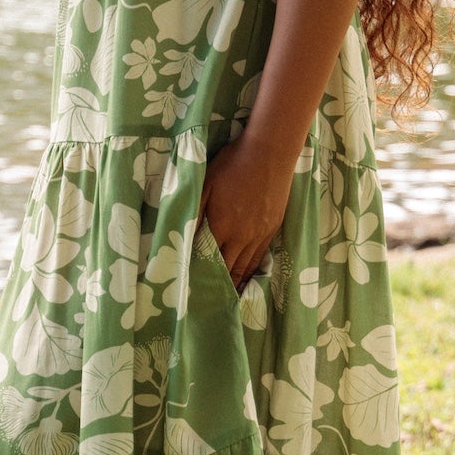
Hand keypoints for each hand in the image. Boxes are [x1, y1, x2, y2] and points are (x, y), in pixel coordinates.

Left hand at [200, 133, 295, 288]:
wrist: (269, 152)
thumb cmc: (232, 164)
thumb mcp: (205, 183)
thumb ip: (193, 210)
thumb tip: (182, 235)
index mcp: (221, 225)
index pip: (207, 260)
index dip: (199, 276)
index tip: (190, 290)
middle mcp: (241, 236)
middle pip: (227, 270)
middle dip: (216, 287)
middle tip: (206, 302)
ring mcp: (259, 234)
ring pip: (245, 267)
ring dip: (235, 284)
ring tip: (226, 300)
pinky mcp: (271, 229)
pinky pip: (259, 258)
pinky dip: (251, 272)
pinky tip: (245, 279)